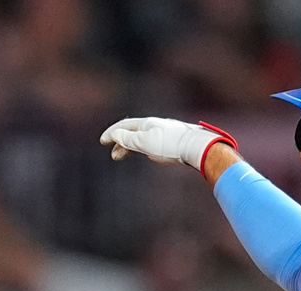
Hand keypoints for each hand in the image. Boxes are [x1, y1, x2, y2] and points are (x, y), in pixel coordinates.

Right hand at [99, 117, 236, 174]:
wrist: (198, 148)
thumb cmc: (170, 145)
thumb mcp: (144, 142)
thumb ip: (128, 138)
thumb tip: (115, 134)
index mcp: (147, 123)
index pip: (124, 126)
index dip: (111, 133)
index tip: (102, 141)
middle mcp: (156, 125)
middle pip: (134, 133)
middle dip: (122, 143)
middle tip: (115, 156)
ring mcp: (166, 133)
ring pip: (145, 139)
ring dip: (134, 147)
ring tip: (129, 157)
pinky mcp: (175, 142)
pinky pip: (156, 144)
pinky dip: (147, 149)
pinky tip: (151, 155)